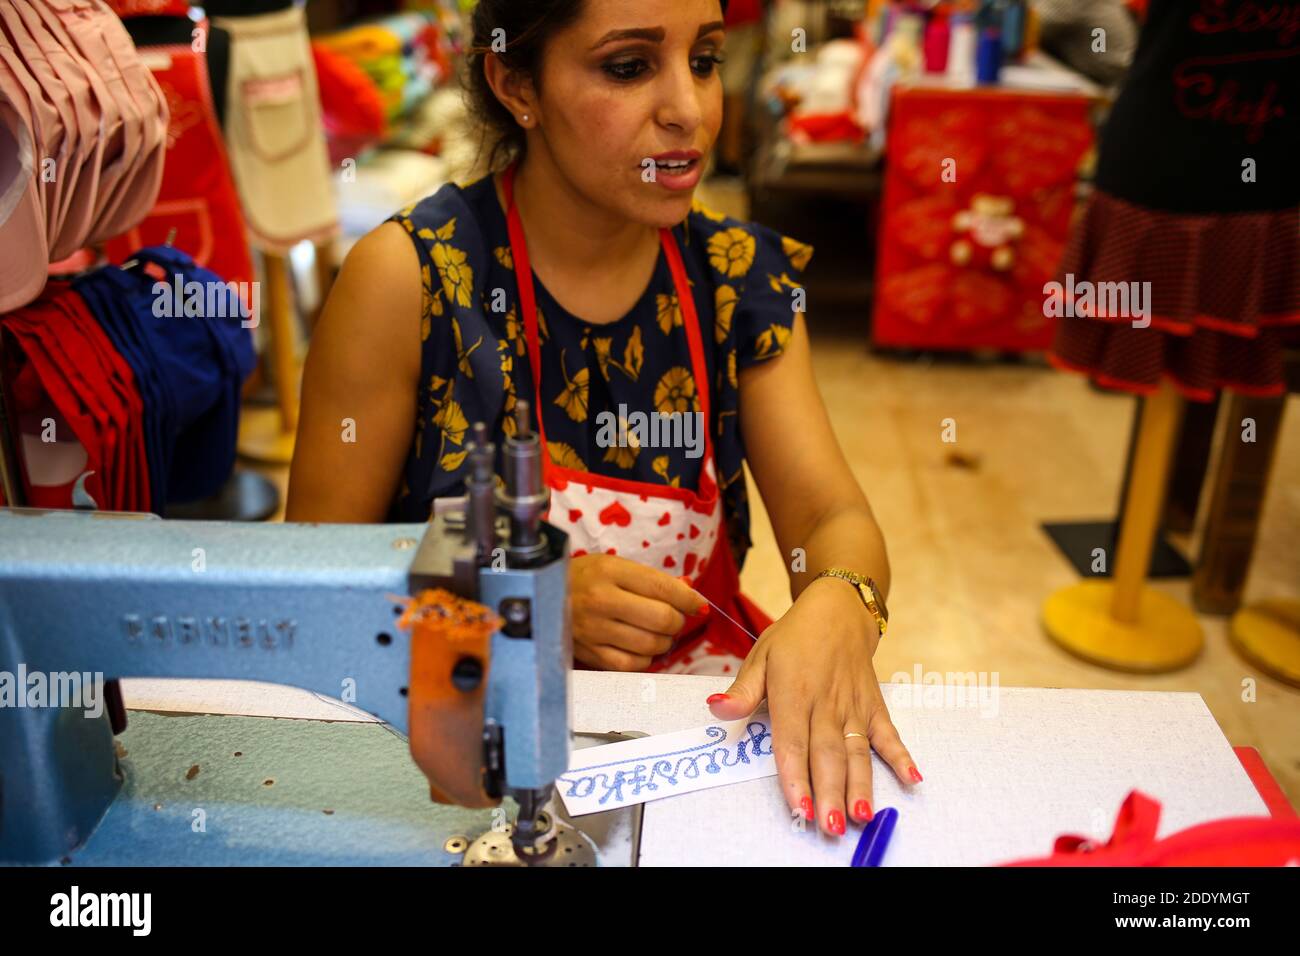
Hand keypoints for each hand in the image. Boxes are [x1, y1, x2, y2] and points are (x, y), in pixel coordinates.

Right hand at [570, 554, 706, 671]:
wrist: (540, 595)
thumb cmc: (584, 578)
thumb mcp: (614, 566)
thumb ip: (652, 581)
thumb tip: (690, 596)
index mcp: (609, 571)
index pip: (663, 588)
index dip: (689, 599)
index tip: (698, 605)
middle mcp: (601, 600)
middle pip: (661, 619)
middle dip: (677, 621)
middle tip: (673, 618)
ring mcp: (594, 630)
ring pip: (651, 645)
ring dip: (664, 641)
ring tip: (656, 632)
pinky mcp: (590, 653)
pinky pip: (632, 664)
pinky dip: (645, 658)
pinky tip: (640, 647)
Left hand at [706, 576, 919, 835]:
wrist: (837, 610)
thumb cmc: (793, 638)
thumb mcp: (760, 656)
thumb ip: (742, 691)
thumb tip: (716, 709)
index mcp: (793, 692)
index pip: (792, 742)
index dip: (795, 777)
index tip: (798, 808)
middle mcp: (826, 702)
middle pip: (827, 754)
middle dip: (829, 793)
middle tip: (831, 827)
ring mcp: (853, 705)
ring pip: (857, 750)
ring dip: (861, 784)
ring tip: (863, 815)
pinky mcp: (874, 705)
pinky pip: (889, 733)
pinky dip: (901, 756)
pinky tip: (912, 779)